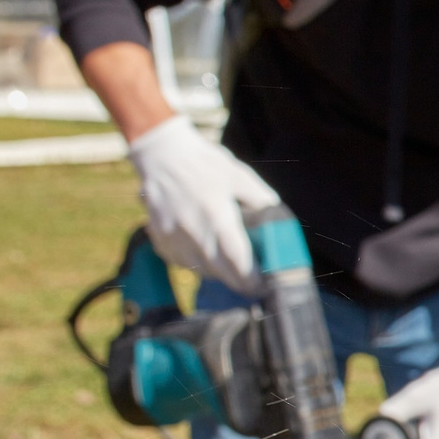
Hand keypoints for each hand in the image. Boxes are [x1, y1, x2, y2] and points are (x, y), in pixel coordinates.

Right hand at [127, 114, 280, 294]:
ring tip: (231, 266)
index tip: (264, 285)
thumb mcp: (242, 178)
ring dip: (218, 273)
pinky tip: (206, 252)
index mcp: (217, 216)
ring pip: (199, 270)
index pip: (237, 261)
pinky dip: (195, 263)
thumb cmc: (206, 163)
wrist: (162, 153)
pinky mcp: (158, 237)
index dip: (252, 279)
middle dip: (239, 282)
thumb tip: (280, 226)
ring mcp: (171, 236)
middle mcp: (192, 230)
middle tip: (253, 283)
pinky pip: (180, 262)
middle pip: (219, 272)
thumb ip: (263, 203)